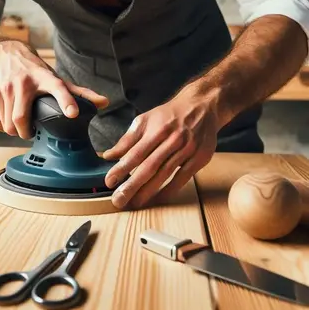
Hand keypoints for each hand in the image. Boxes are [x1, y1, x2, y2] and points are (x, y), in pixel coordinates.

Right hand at [0, 41, 108, 138]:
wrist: (6, 55)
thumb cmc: (35, 71)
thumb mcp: (56, 79)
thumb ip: (79, 93)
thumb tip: (104, 103)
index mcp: (45, 78)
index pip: (58, 88)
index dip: (66, 102)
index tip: (73, 113)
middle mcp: (23, 82)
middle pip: (20, 119)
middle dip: (26, 133)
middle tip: (32, 132)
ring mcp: (5, 88)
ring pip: (7, 125)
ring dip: (15, 132)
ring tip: (22, 126)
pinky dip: (4, 127)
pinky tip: (9, 120)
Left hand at [102, 88, 219, 209]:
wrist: (201, 107)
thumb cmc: (169, 115)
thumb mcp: (145, 120)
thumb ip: (127, 139)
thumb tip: (109, 155)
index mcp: (156, 129)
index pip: (135, 153)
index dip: (122, 168)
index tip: (109, 181)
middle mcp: (171, 140)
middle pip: (149, 166)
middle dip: (132, 185)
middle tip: (119, 200)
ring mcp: (187, 150)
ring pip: (165, 174)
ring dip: (148, 191)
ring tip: (135, 202)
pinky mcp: (199, 158)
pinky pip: (183, 178)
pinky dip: (170, 189)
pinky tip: (158, 198)